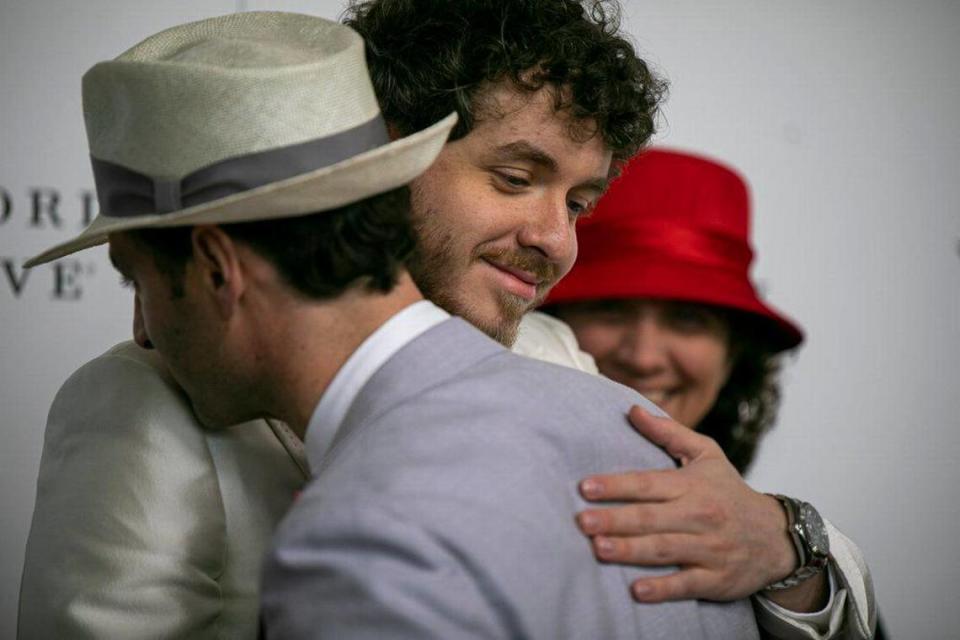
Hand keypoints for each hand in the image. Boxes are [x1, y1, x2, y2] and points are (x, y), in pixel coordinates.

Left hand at [576, 406, 806, 603]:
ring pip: (665, 549)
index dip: (616, 485)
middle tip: (582, 522)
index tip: (585, 487)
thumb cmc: (730, 491)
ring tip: (599, 549)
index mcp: (691, 485)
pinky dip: (663, 588)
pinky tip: (637, 591)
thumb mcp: (707, 454)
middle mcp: (699, 515)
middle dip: (615, 519)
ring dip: (630, 551)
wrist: (777, 536)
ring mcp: (709, 549)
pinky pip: (687, 584)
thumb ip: (668, 433)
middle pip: (651, 517)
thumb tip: (632, 410)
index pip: (648, 484)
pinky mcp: (716, 579)